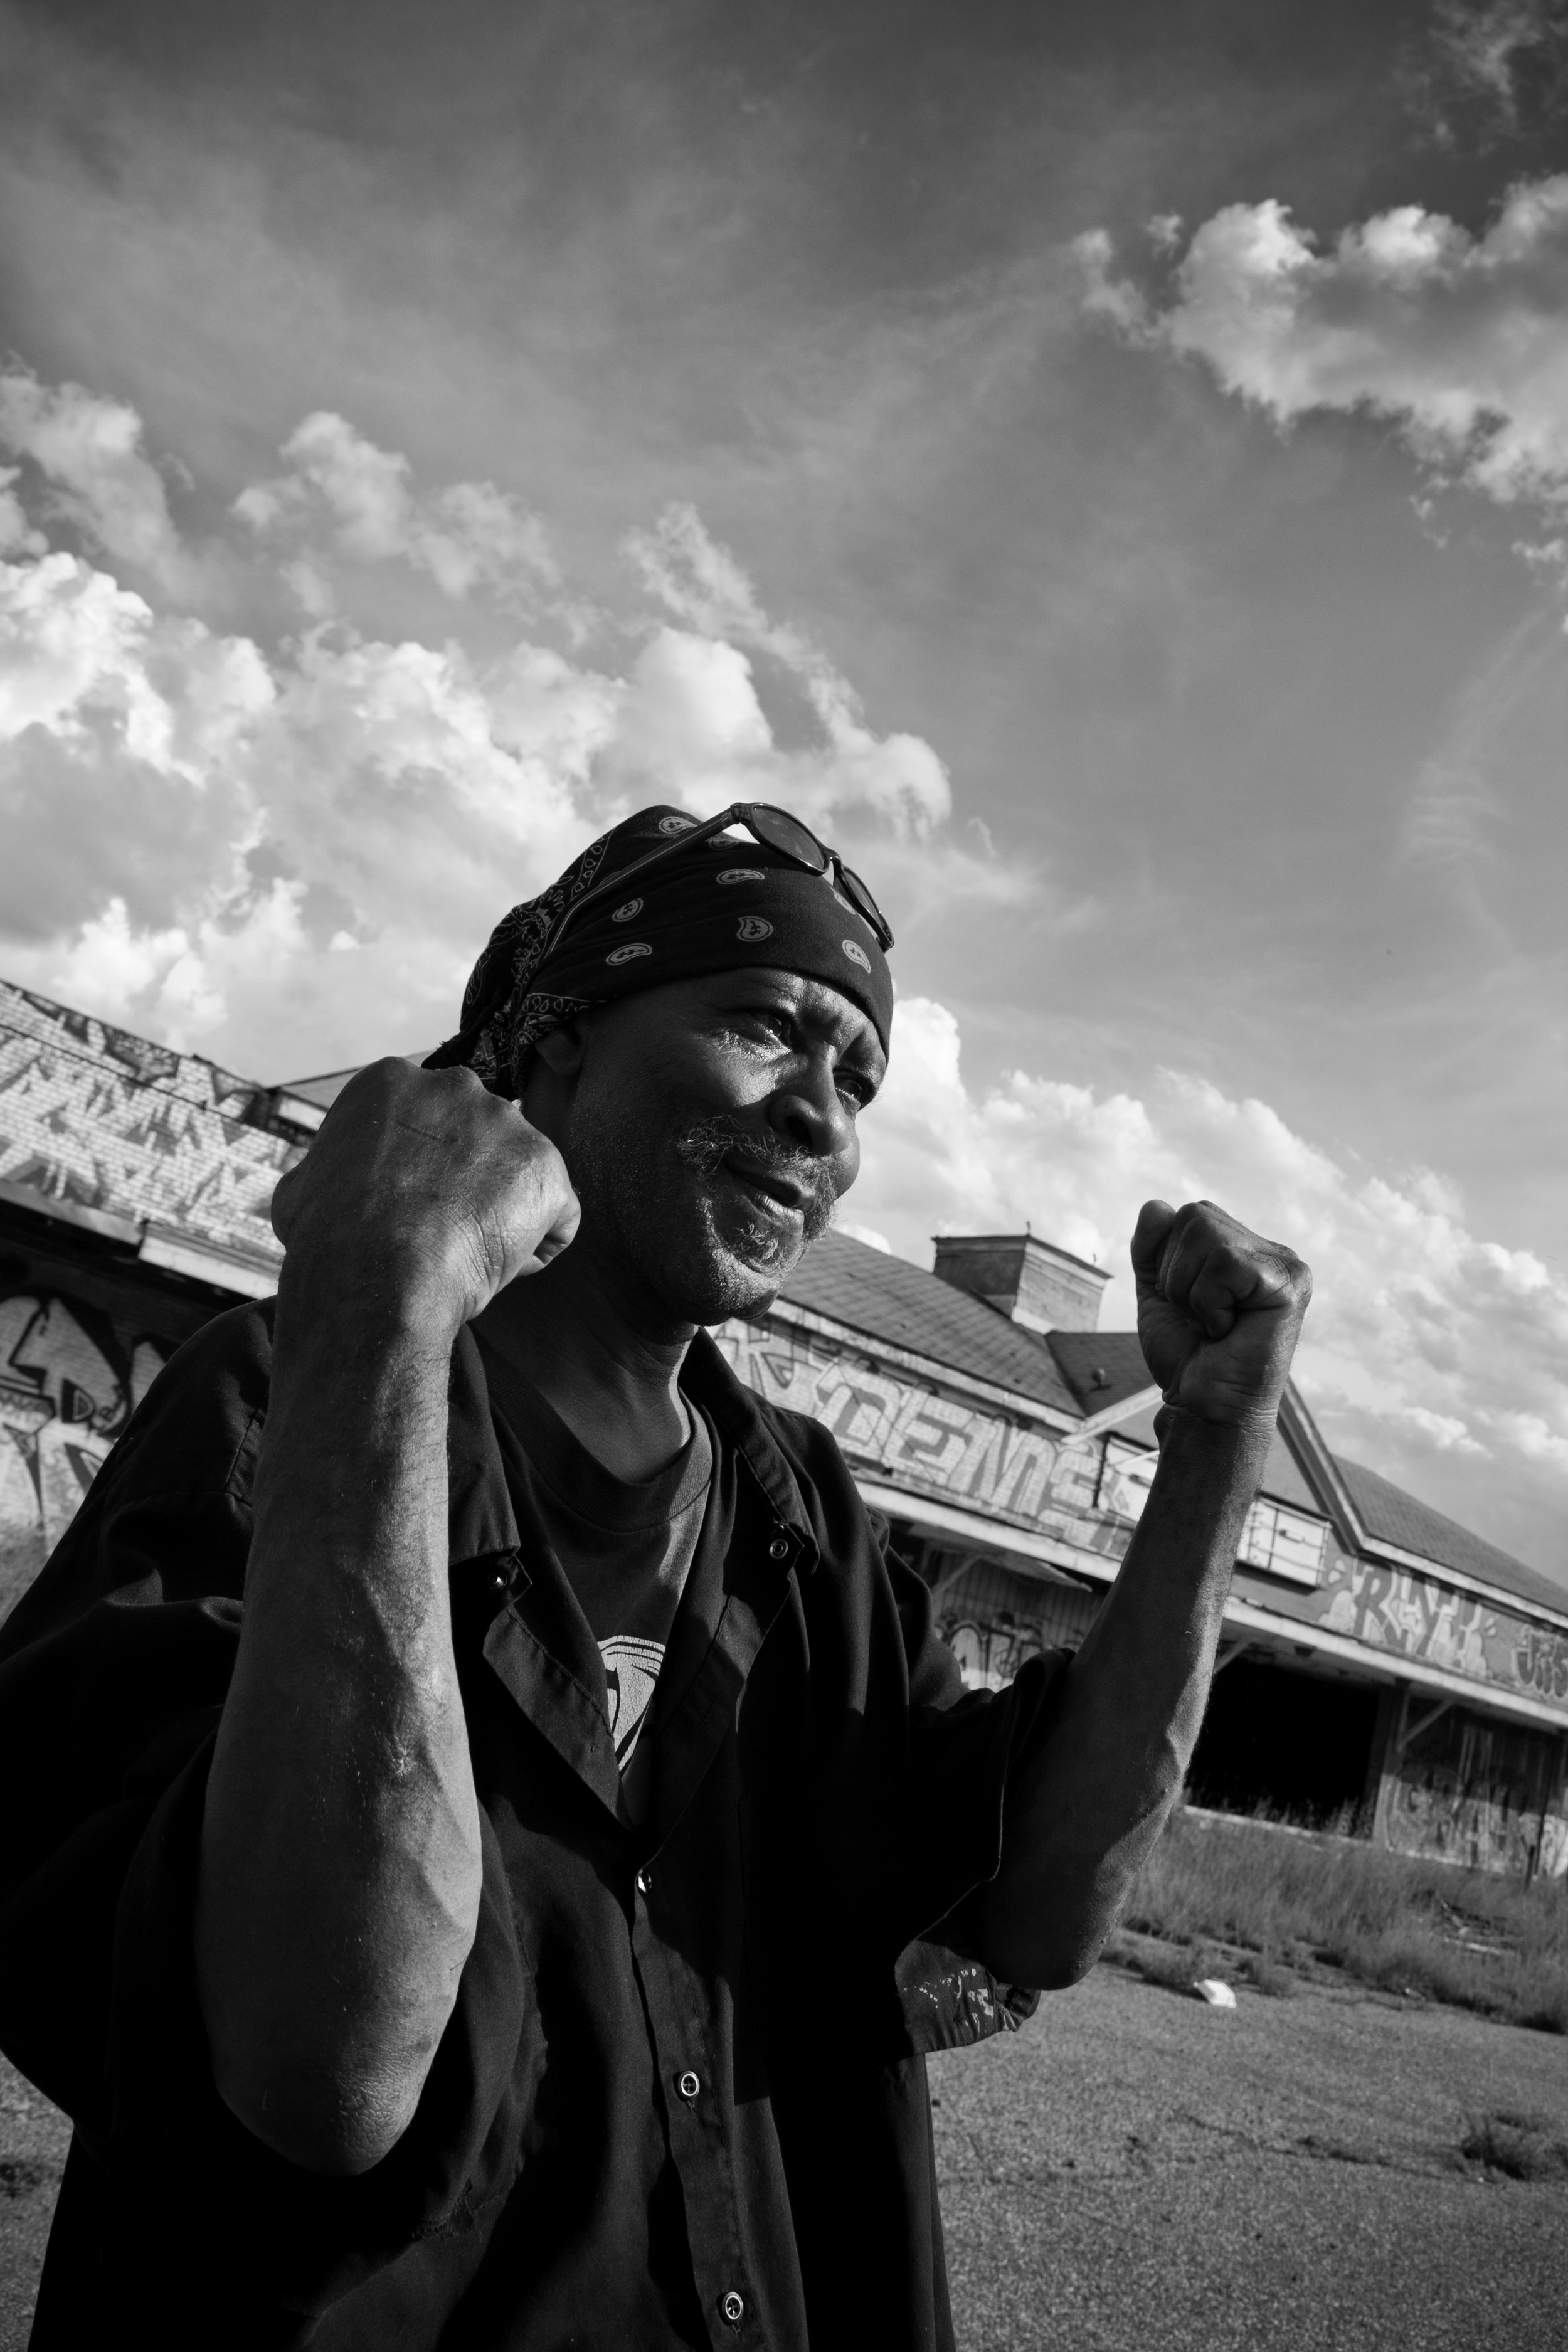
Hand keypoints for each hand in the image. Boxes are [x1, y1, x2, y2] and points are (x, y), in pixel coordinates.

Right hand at [269, 1059, 579, 1332]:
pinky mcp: (545, 1167)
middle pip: (478, 1139)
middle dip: (468, 1181)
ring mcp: (506, 1122)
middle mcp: (455, 1085)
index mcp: (392, 1080)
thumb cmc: (330, 1239)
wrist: (374, 1273)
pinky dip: (538, 1246)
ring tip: (464, 1251)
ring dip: (501, 1212)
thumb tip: (314, 1187)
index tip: (403, 1205)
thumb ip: (323, 1173)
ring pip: (518, 1175)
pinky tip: (500, 1267)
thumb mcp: (300, 1191)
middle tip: (438, 1229)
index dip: (418, 1171)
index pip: (427, 1122)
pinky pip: (557, 1214)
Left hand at [1131, 1199, 1309, 1432]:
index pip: (1185, 1215)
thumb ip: (1152, 1247)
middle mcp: (1269, 1249)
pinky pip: (1226, 1264)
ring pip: (1207, 1237)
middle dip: (1176, 1274)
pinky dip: (1210, 1302)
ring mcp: (1285, 1264)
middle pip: (1194, 1216)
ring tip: (1214, 1323)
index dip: (1166, 1260)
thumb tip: (1156, 1205)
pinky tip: (1228, 1329)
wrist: (1202, 1404)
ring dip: (1191, 1292)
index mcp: (1242, 1246)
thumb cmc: (1187, 1353)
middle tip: (1200, 1316)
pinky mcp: (1292, 1283)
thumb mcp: (1157, 1290)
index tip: (1185, 1304)